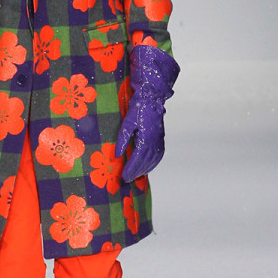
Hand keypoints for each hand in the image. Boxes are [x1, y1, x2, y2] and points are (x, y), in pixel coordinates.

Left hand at [116, 45, 178, 182]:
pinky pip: (158, 155)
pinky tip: (146, 167)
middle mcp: (155, 141)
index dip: (130, 169)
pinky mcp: (161, 138)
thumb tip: (116, 154)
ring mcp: (159, 140)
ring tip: (135, 176)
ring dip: (144, 169)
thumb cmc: (139, 107)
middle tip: (126, 180)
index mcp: (146, 138)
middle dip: (135, 172)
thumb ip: (122, 139)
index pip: (137, 158)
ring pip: (153, 160)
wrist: (153, 98)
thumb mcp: (128, 122)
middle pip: (145, 162)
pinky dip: (152, 164)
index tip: (123, 177)